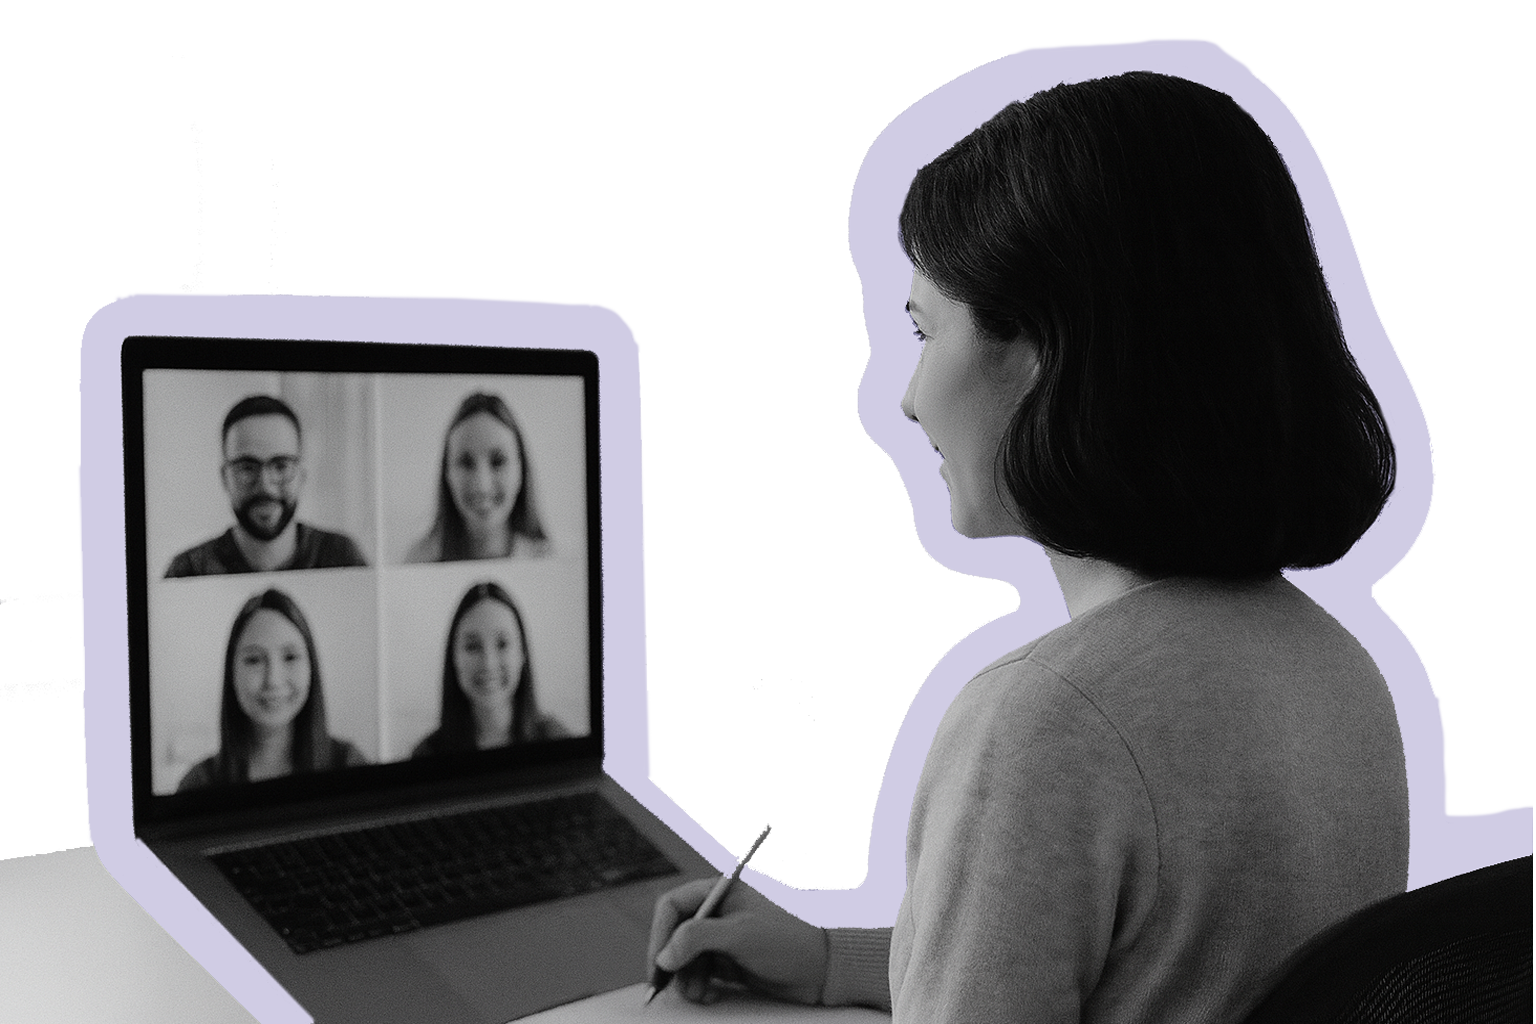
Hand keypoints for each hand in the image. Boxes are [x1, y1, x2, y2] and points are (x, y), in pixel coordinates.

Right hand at [647, 876, 828, 1005]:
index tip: (658, 964)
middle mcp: (719, 911)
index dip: (660, 934)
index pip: (674, 905)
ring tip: (698, 993)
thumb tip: (664, 956)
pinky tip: (708, 994)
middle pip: (675, 933)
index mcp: (721, 891)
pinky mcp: (729, 960)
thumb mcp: (741, 935)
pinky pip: (699, 972)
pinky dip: (698, 985)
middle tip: (668, 987)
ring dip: (685, 978)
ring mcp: (723, 937)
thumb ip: (698, 938)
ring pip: (685, 957)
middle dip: (671, 962)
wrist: (822, 971)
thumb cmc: (788, 942)